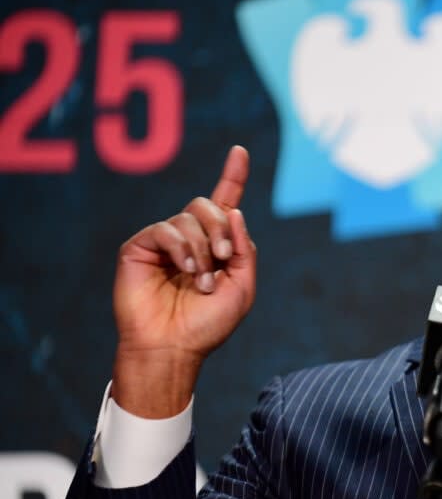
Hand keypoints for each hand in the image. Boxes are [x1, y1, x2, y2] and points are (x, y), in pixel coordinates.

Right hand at [110, 146, 256, 416]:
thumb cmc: (208, 325)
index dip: (233, 175)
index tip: (240, 151)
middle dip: (222, 227)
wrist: (174, 348)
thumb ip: (245, 250)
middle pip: (208, 204)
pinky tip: (185, 270)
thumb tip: (235, 211)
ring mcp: (163, 242)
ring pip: (188, 218)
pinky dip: (181, 248)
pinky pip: (165, 229)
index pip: (225, 203)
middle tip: (224, 257)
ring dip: (202, 249)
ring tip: (201, 281)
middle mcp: (189, 238)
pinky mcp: (139, 247)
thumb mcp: (242, 287)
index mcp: (216, 245)